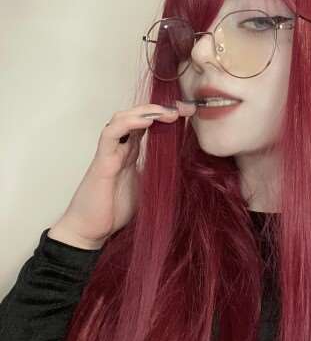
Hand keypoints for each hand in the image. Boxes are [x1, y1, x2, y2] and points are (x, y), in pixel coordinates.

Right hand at [47, 101, 195, 248]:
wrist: (90, 231)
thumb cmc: (115, 210)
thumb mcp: (147, 187)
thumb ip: (159, 173)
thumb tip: (185, 169)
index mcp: (131, 153)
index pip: (148, 124)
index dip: (167, 115)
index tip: (189, 112)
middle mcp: (121, 148)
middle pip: (138, 116)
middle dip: (161, 108)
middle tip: (184, 108)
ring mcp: (110, 152)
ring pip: (123, 118)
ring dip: (147, 111)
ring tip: (169, 112)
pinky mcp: (102, 161)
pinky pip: (111, 134)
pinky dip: (129, 123)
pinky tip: (147, 121)